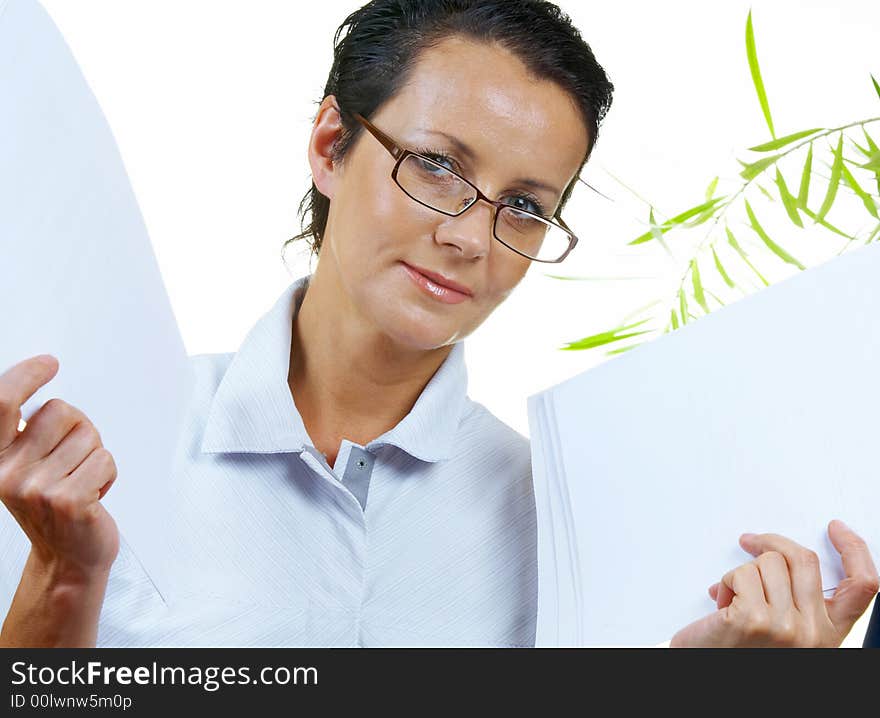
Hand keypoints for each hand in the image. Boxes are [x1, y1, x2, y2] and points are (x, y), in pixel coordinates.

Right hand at [0, 355, 119, 581]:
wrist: (68, 557)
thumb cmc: (54, 506)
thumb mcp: (28, 467)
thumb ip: (29, 434)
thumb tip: (41, 390)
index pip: (0, 405)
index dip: (23, 377)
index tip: (48, 363)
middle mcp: (8, 473)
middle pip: (62, 411)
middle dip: (80, 429)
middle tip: (74, 461)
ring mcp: (36, 488)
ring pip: (90, 436)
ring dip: (95, 455)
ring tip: (82, 482)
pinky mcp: (68, 500)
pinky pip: (106, 459)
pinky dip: (109, 474)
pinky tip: (94, 495)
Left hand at [670, 520, 878, 646]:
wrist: (707, 673)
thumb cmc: (739, 651)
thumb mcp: (783, 631)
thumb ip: (795, 602)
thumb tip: (782, 556)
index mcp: (827, 634)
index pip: (861, 586)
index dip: (854, 549)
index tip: (835, 529)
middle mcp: (812, 634)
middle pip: (804, 560)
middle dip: (771, 542)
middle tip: (750, 542)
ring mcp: (784, 628)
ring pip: (768, 561)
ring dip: (742, 571)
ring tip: (733, 596)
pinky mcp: (752, 620)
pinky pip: (741, 574)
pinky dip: (726, 582)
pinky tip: (722, 603)